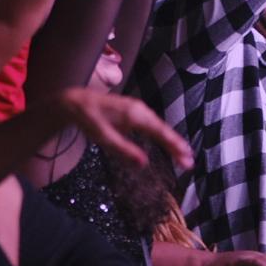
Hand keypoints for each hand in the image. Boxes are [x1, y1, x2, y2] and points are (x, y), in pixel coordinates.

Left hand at [52, 87, 192, 171]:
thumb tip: (144, 163)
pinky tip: (166, 140)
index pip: (161, 133)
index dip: (175, 147)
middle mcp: (139, 109)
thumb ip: (125, 150)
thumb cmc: (88, 120)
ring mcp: (137, 107)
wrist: (76, 102)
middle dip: (177, 145)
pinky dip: (162, 132)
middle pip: (164, 129)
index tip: (186, 159)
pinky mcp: (133, 109)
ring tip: (182, 154)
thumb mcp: (103, 138)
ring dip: (171, 139)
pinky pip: (152, 122)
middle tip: (189, 162)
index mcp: (134, 115)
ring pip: (159, 125)